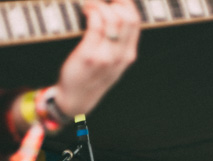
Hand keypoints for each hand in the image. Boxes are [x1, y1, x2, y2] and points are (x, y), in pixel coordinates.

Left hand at [53, 0, 140, 116]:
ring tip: (89, 5)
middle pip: (127, 17)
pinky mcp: (89, 55)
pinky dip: (91, 11)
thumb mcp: (113, 62)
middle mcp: (120, 55)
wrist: (76, 99)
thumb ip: (119, 42)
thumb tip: (118, 12)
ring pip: (112, 17)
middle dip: (114, 1)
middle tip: (99, 1)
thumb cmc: (92, 76)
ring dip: (99, 4)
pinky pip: (95, 24)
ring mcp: (105, 56)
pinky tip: (85, 12)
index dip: (126, 3)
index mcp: (128, 55)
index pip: (135, 21)